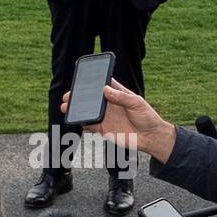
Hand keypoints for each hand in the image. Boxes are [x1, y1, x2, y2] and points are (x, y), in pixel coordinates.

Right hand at [62, 78, 176, 161]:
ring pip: (87, 111)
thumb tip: (105, 89)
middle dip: (79, 96)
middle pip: (91, 98)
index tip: (81, 79)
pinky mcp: (104, 129)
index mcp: (117, 94)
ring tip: (66, 107)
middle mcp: (109, 104)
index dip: (92, 81)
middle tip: (69, 95)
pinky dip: (82, 123)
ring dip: (77, 109)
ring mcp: (105, 116)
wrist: (150, 137)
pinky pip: (90, 125)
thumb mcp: (136, 103)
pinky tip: (76, 120)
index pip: (103, 84)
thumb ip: (121, 97)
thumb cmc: (147, 117)